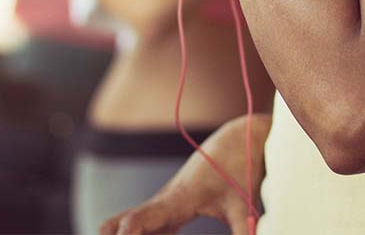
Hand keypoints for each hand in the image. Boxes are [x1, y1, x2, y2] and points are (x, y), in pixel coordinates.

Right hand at [100, 115, 269, 234]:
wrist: (238, 138)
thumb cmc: (240, 167)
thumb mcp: (243, 203)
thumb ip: (245, 231)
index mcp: (178, 198)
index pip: (140, 218)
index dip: (126, 234)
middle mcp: (165, 200)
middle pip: (125, 220)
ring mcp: (166, 203)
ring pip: (130, 221)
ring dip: (120, 233)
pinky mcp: (172, 207)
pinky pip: (147, 224)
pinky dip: (137, 234)